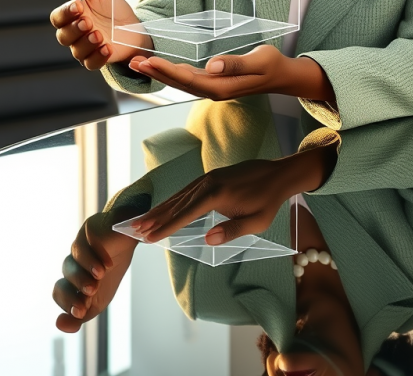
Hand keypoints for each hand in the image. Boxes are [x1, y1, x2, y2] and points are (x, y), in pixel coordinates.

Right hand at [50, 0, 151, 68]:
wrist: (135, 24)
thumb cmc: (113, 6)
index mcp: (72, 16)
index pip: (58, 18)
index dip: (65, 13)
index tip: (78, 6)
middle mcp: (75, 33)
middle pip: (63, 37)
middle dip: (74, 29)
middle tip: (88, 21)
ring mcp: (86, 48)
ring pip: (77, 51)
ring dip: (86, 43)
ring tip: (99, 35)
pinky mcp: (98, 59)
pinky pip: (91, 63)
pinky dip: (97, 57)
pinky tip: (107, 48)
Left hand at [52, 211, 138, 332]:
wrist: (129, 240)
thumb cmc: (114, 269)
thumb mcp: (100, 299)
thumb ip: (81, 315)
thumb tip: (59, 324)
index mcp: (72, 281)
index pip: (60, 292)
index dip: (67, 302)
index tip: (82, 310)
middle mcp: (72, 263)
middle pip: (64, 277)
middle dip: (75, 288)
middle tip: (91, 292)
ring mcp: (77, 246)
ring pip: (70, 261)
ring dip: (82, 273)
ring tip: (99, 277)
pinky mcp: (86, 230)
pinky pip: (84, 244)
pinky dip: (95, 256)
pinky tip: (107, 264)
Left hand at [128, 45, 333, 101]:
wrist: (281, 76)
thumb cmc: (271, 65)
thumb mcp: (259, 61)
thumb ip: (236, 64)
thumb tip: (211, 65)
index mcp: (222, 87)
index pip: (188, 79)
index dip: (167, 70)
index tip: (150, 61)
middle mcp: (213, 90)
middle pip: (179, 83)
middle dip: (156, 72)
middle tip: (133, 61)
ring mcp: (213, 87)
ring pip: (181, 82)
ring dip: (160, 73)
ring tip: (140, 63)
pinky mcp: (213, 82)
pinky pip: (187, 79)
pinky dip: (171, 72)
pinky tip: (160, 66)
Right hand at [129, 159, 293, 245]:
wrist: (277, 174)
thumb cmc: (268, 201)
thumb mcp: (256, 221)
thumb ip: (231, 230)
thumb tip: (207, 240)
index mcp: (216, 194)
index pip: (185, 214)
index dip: (166, 227)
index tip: (149, 237)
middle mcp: (207, 183)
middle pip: (176, 203)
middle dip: (155, 217)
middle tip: (135, 229)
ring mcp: (208, 178)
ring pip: (179, 195)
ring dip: (160, 209)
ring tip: (143, 220)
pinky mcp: (210, 177)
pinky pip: (187, 191)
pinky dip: (173, 201)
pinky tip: (165, 208)